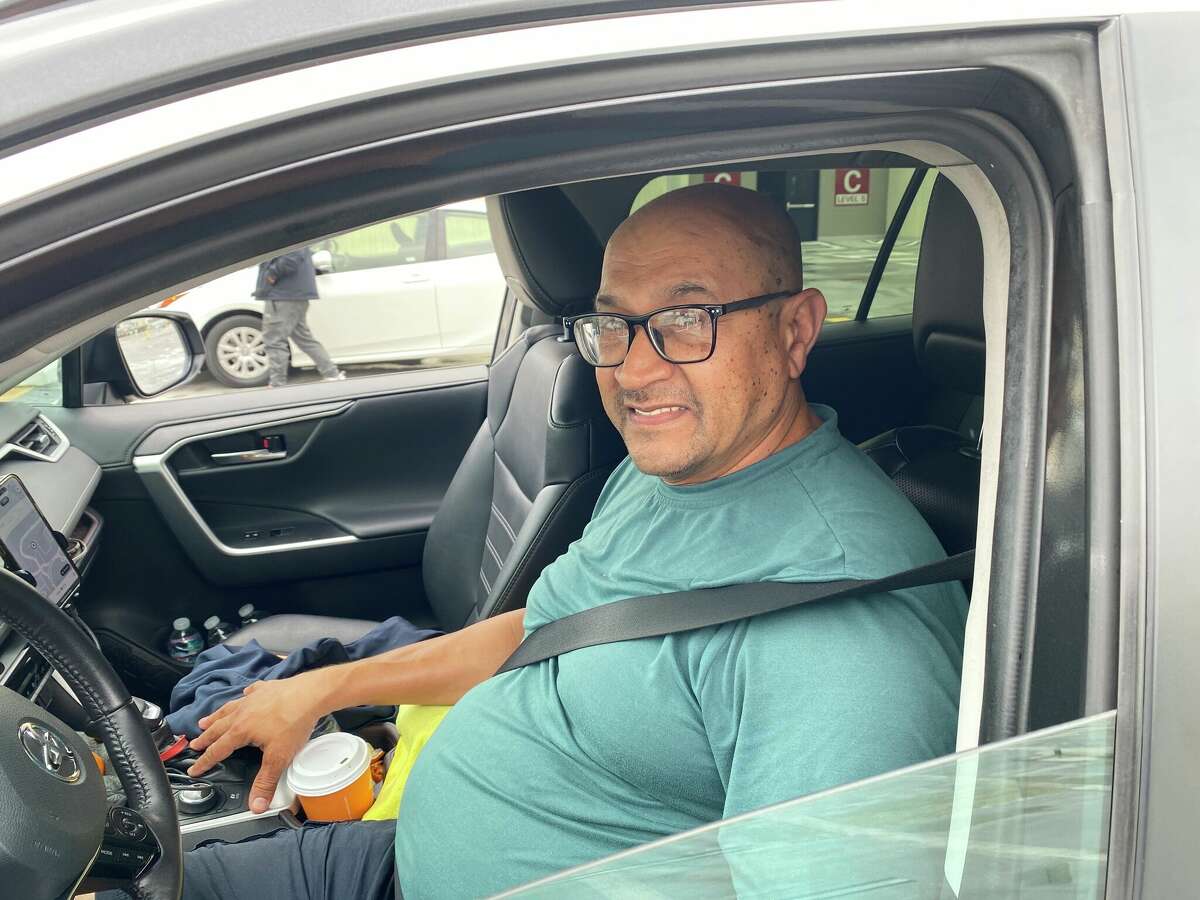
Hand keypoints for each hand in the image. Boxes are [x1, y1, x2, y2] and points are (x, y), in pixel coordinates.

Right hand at [188, 672, 327, 812]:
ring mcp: (253, 698)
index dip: (204, 761)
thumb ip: (266, 782)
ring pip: (228, 709)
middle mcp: (242, 713)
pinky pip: (250, 692)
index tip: (194, 769)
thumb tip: (256, 805)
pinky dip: (244, 696)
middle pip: (217, 728)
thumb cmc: (294, 723)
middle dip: (205, 738)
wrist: (311, 694)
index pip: (217, 750)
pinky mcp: (266, 689)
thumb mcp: (279, 757)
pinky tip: (244, 695)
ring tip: (206, 721)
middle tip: (194, 744)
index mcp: (241, 731)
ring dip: (216, 717)